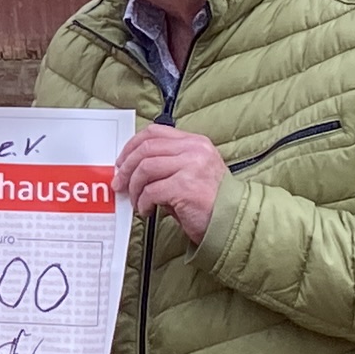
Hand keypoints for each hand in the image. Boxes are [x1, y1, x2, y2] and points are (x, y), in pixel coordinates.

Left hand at [122, 123, 226, 244]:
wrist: (234, 221)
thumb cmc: (210, 201)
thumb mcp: (192, 172)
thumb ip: (167, 164)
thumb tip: (132, 170)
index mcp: (195, 142)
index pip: (155, 133)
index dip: (132, 146)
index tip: (122, 161)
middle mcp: (194, 150)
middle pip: (146, 148)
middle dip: (127, 167)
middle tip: (120, 183)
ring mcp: (191, 167)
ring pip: (145, 168)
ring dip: (134, 187)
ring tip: (137, 201)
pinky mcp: (185, 187)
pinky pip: (151, 191)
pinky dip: (143, 202)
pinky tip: (147, 210)